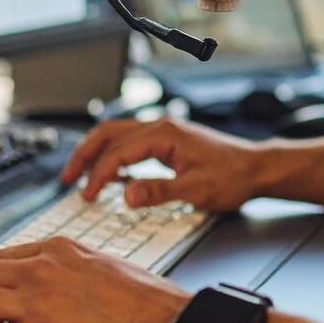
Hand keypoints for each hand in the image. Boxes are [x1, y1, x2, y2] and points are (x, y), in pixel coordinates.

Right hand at [62, 118, 263, 211]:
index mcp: (165, 134)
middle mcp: (161, 127)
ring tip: (80, 176)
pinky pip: (131, 143)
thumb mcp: (196, 190)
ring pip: (118, 135)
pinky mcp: (168, 142)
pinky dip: (114, 156)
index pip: (118, 151)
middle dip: (85, 154)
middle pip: (110, 133)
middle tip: (67, 177)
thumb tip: (127, 195)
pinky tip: (111, 176)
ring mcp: (164, 132)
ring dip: (96, 153)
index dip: (98, 174)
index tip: (87, 195)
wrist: (256, 168)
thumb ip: (159, 192)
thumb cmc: (233, 176)